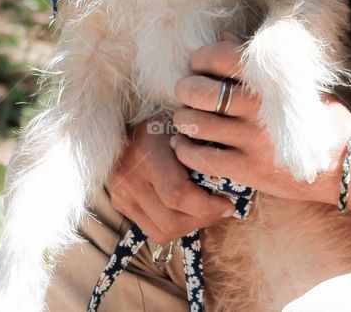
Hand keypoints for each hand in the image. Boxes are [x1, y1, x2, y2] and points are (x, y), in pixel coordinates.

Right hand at [108, 114, 236, 243]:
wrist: (124, 121)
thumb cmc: (164, 119)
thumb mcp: (183, 125)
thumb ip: (201, 151)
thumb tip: (231, 182)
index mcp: (147, 150)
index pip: (177, 195)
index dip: (207, 207)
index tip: (228, 203)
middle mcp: (128, 176)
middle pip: (171, 220)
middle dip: (202, 219)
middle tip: (221, 209)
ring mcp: (120, 193)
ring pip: (162, 231)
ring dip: (190, 226)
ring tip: (206, 210)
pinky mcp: (118, 203)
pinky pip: (151, 229)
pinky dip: (174, 226)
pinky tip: (187, 211)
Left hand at [171, 34, 350, 205]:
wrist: (344, 163)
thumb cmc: (319, 115)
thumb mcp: (296, 83)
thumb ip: (258, 63)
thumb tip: (223, 37)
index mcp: (271, 81)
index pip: (222, 58)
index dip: (202, 57)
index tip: (198, 62)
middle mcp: (259, 109)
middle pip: (202, 92)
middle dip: (185, 88)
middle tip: (184, 89)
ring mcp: (252, 141)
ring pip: (198, 125)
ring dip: (183, 118)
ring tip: (183, 116)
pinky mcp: (249, 170)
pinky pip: (203, 158)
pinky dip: (186, 150)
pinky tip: (183, 144)